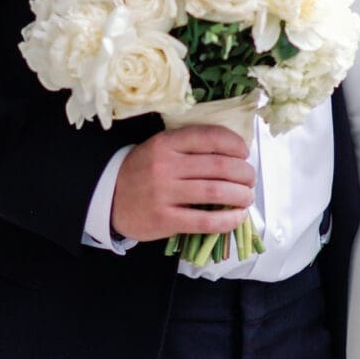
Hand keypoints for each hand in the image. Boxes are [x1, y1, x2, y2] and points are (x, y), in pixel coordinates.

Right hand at [111, 128, 254, 242]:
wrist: (109, 198)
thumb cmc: (143, 172)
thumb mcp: (160, 149)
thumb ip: (190, 147)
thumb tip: (235, 154)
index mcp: (166, 143)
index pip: (209, 137)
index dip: (235, 144)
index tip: (244, 153)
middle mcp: (165, 165)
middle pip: (219, 166)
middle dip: (244, 173)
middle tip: (250, 179)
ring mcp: (164, 193)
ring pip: (215, 191)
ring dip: (240, 195)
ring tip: (247, 197)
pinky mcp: (164, 220)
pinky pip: (204, 221)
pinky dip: (227, 220)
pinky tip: (237, 217)